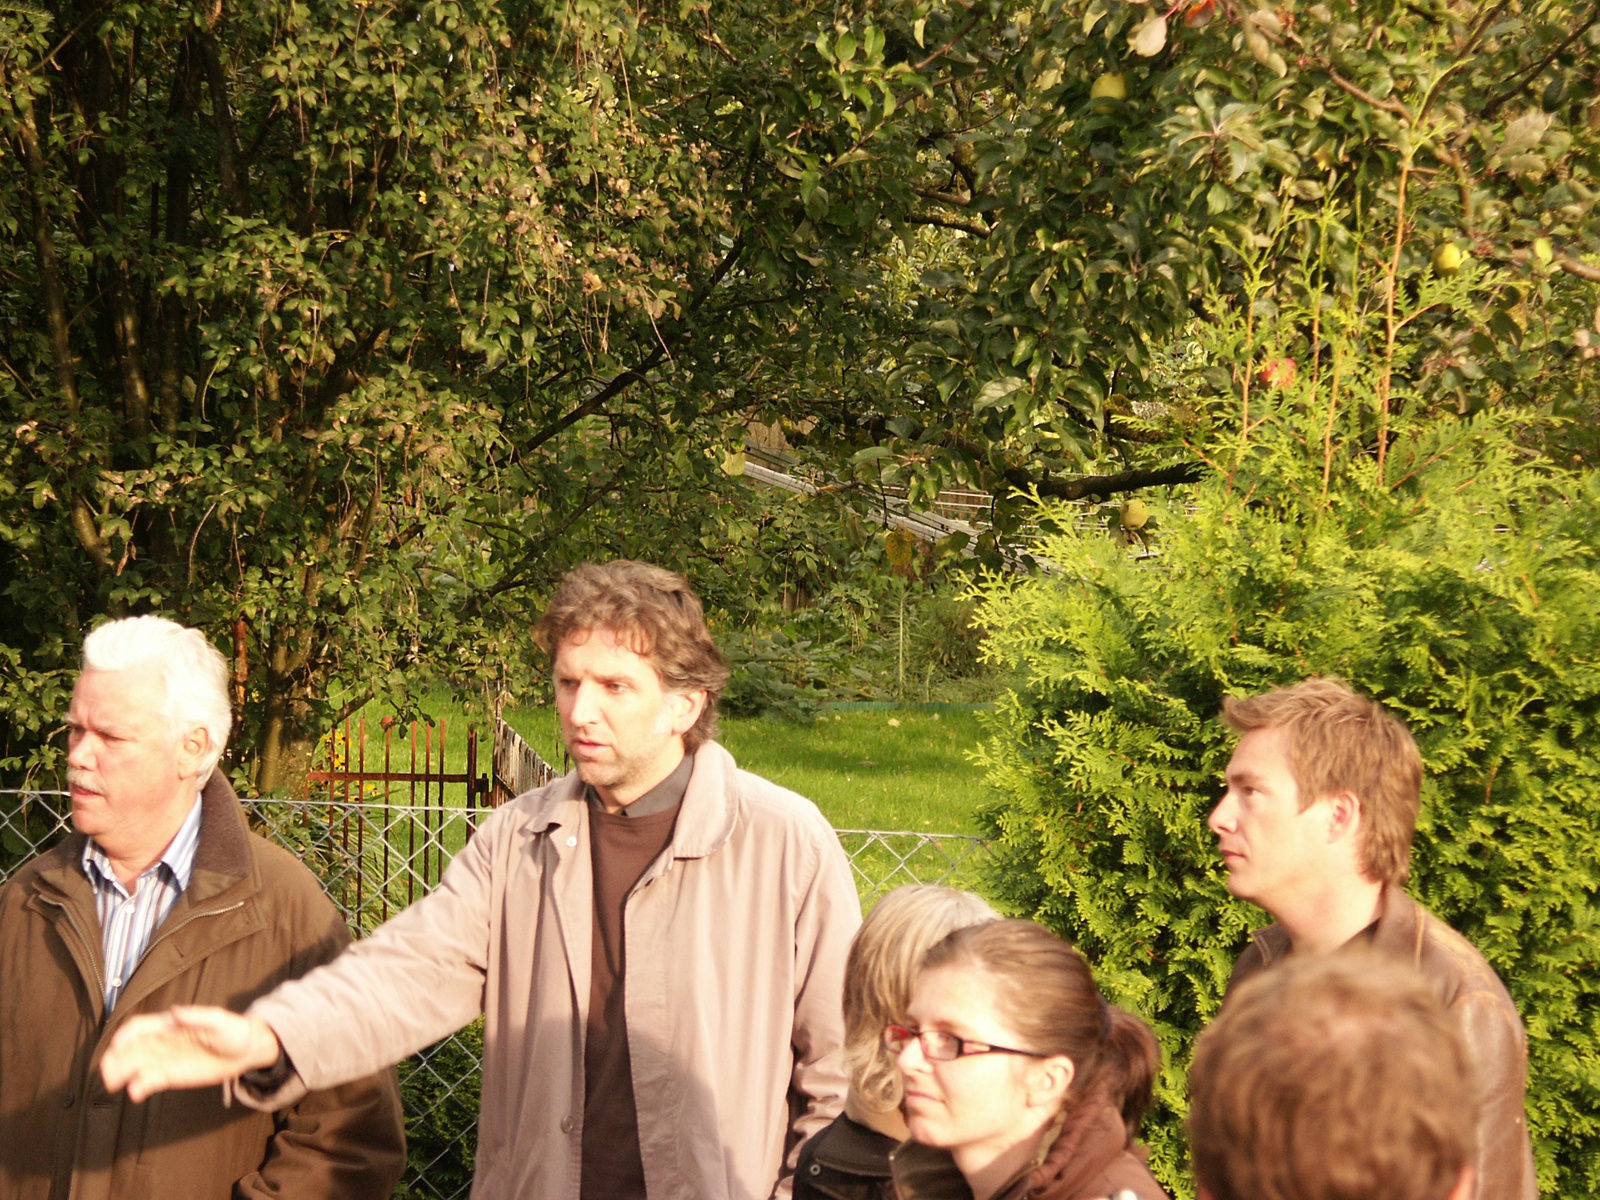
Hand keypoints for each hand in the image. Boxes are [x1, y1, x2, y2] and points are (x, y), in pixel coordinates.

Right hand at [101, 1006, 282, 1101]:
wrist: (245, 1052)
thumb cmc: (233, 1030)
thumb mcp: (218, 1020)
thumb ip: (196, 1017)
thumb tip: (174, 1012)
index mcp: (169, 1024)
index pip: (139, 1027)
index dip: (124, 1036)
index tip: (117, 1047)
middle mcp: (161, 1041)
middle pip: (129, 1049)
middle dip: (114, 1059)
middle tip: (108, 1073)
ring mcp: (163, 1059)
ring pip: (133, 1066)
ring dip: (120, 1074)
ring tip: (113, 1084)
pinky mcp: (169, 1076)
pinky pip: (149, 1081)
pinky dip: (139, 1087)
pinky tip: (137, 1093)